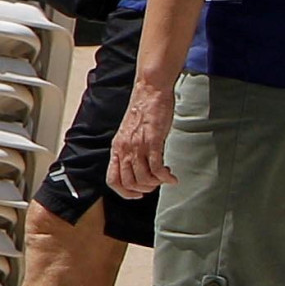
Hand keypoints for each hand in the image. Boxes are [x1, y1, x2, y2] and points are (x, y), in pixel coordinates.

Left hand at [107, 81, 173, 200]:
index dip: (124, 192)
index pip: (113, 180)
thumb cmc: (143, 112)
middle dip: (144, 189)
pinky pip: (157, 168)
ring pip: (144, 178)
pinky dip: (165, 177)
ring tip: (165, 177)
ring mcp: (138, 145)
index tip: (138, 194)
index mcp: (117, 148)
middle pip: (129, 183)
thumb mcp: (129, 134)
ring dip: (157, 183)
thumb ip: (130, 150)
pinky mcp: (153, 140)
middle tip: (156, 184)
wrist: (150, 91)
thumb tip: (137, 168)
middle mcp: (124, 149)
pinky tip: (172, 177)